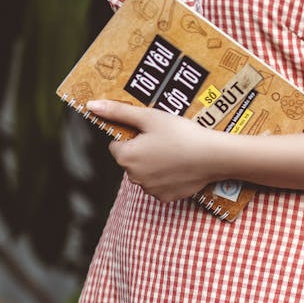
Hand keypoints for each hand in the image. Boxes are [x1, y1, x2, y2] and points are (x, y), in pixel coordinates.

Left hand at [88, 99, 222, 201]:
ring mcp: (149, 190)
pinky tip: (180, 165)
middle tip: (163, 138)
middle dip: (142, 149)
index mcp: (126, 157)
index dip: (132, 135)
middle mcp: (133, 177)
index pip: (117, 144)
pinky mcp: (165, 197)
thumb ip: (118, 111)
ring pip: (145, 172)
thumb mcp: (148, 116)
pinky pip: (159, 184)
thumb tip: (91, 105)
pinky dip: (166, 176)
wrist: (212, 156)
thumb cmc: (180, 133)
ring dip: (153, 163)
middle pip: (130, 159)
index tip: (150, 130)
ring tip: (174, 150)